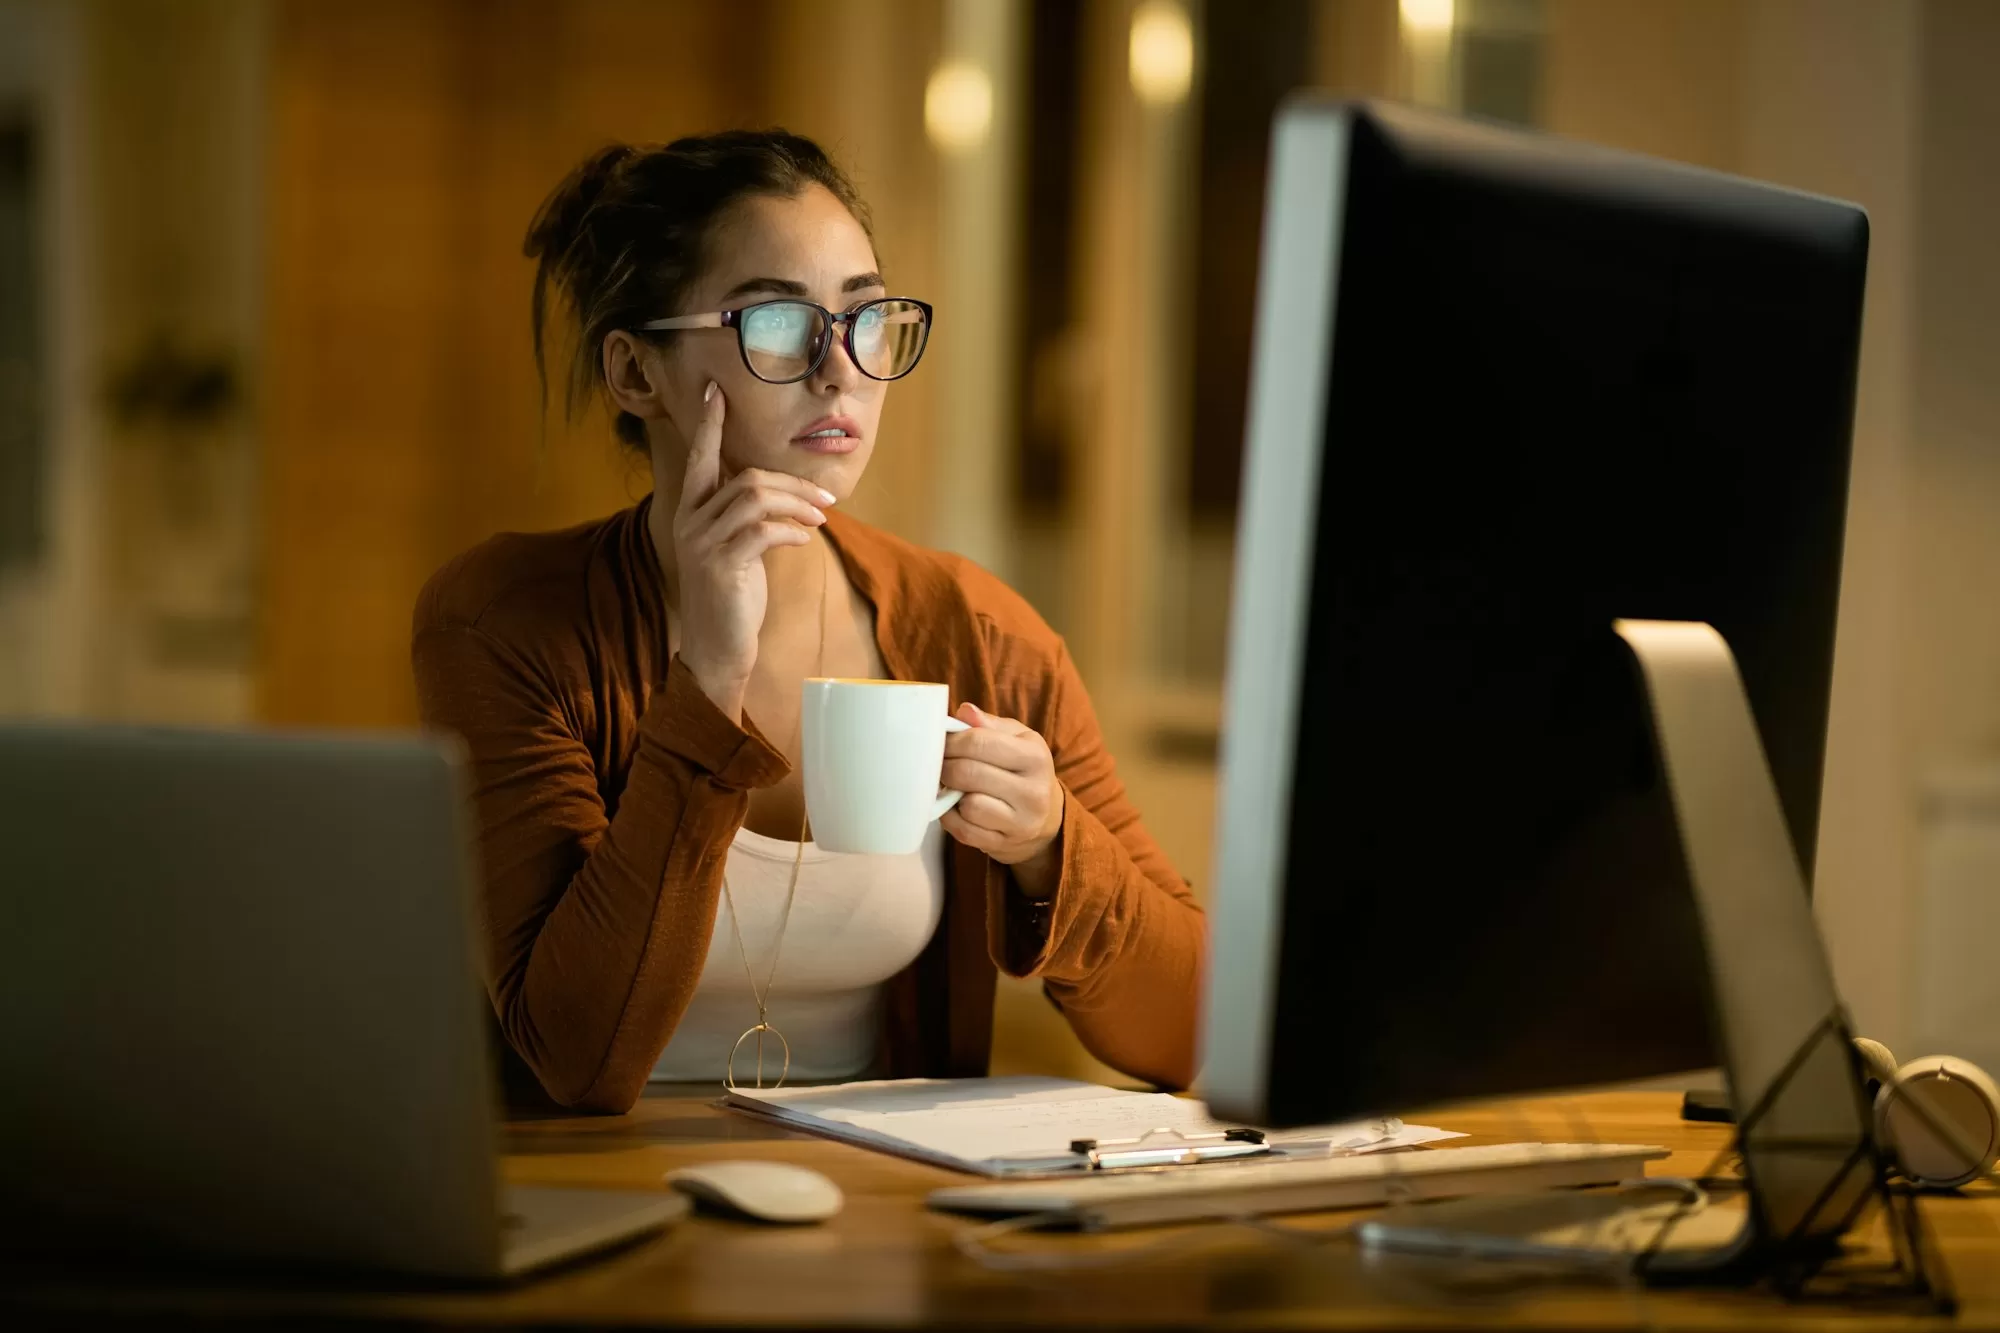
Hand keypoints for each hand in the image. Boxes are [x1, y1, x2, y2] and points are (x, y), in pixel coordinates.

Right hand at [659, 382, 834, 715]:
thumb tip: (787, 493)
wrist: (717, 646)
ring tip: (820, 517)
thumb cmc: (732, 594)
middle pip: (746, 477)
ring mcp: (702, 542)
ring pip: (756, 498)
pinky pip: (763, 531)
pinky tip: (804, 539)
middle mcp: (690, 520)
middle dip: (792, 482)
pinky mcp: (722, 565)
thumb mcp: (736, 548)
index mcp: (690, 511)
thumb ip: (747, 517)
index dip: (709, 425)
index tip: (716, 391)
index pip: (699, 457)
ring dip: (797, 504)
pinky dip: (791, 530)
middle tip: (825, 495)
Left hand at [939, 703, 1064, 887]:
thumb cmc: (1023, 769)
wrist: (1047, 818)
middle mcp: (1033, 792)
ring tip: (952, 785)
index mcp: (1035, 757)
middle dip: (945, 766)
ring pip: (967, 806)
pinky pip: (964, 831)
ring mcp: (1020, 823)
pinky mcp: (1004, 845)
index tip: (941, 742)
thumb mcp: (1017, 739)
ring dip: (951, 794)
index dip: (951, 741)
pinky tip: (955, 806)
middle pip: (968, 774)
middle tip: (938, 763)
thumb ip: (988, 724)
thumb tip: (964, 711)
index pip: (979, 742)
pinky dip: (951, 818)